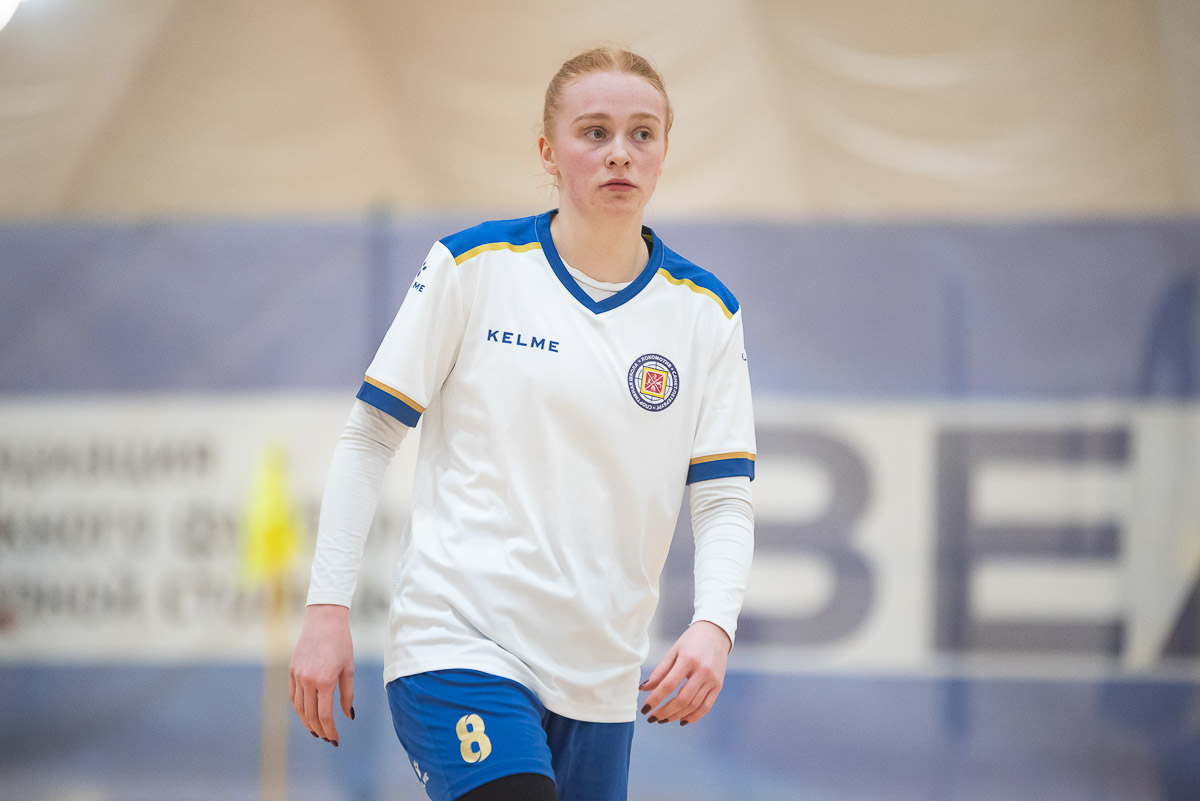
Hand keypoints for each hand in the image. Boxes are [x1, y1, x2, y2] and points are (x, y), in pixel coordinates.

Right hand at [289, 604, 354, 745]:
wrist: (325, 620)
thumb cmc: (341, 643)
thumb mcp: (348, 669)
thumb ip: (347, 694)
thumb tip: (348, 716)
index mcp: (325, 681)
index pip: (325, 715)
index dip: (330, 731)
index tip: (335, 740)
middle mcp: (308, 680)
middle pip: (310, 715)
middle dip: (319, 730)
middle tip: (327, 738)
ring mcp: (297, 675)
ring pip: (299, 708)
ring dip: (307, 722)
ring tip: (316, 730)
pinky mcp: (291, 670)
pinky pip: (293, 695)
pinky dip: (299, 708)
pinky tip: (307, 713)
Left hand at [639, 620, 730, 725]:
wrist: (715, 634)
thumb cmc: (691, 641)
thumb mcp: (673, 651)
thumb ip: (660, 671)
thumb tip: (645, 689)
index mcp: (688, 660)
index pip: (669, 685)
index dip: (655, 699)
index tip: (645, 709)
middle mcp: (703, 671)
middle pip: (682, 699)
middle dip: (664, 712)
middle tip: (652, 717)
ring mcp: (712, 680)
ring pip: (693, 706)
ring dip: (676, 716)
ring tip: (662, 719)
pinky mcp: (718, 686)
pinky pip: (706, 707)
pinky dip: (693, 717)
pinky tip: (681, 720)